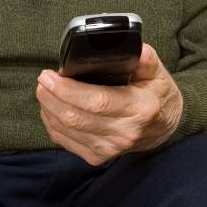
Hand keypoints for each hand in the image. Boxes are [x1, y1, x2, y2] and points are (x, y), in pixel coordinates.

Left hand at [37, 44, 183, 165]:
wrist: (163, 127)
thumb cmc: (157, 95)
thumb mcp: (157, 73)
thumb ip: (145, 59)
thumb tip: (136, 49)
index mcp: (140, 108)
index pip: (96, 101)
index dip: (67, 90)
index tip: (50, 75)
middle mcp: (124, 133)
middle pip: (75, 117)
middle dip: (51, 97)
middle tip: (43, 79)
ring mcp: (110, 148)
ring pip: (66, 130)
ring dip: (48, 109)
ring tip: (44, 91)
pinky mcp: (98, 157)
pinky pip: (65, 141)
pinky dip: (52, 124)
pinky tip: (51, 109)